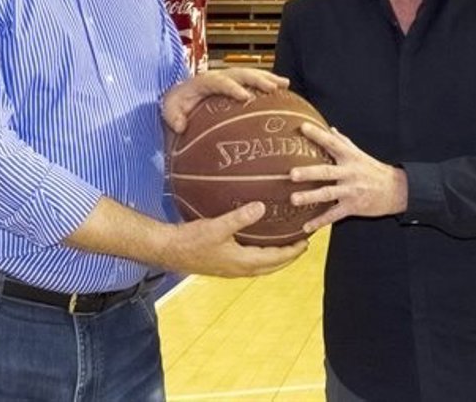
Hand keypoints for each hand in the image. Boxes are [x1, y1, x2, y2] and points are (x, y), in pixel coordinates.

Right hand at [160, 202, 306, 276]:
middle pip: (272, 265)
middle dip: (289, 256)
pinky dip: (261, 253)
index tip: (307, 241)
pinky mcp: (224, 264)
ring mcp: (232, 268)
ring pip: (262, 265)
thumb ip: (240, 217)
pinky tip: (257, 240)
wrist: (168, 251)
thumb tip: (262, 206)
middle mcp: (240, 269)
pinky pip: (251, 261)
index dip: (293, 251)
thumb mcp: (217, 227)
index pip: (276, 259)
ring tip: (286, 243)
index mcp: (243, 262)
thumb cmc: (191, 241)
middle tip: (302, 244)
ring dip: (276, 256)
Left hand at [162, 67, 288, 132]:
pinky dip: (268, 84)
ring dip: (268, 78)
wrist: (176, 96)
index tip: (245, 97)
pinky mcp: (234, 84)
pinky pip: (252, 82)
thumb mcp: (168, 111)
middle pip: (240, 73)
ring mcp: (227, 78)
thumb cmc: (174, 105)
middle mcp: (218, 76)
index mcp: (203, 82)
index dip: (232, 88)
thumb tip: (180, 126)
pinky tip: (284, 92)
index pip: (220, 82)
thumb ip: (172, 117)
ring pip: (250, 74)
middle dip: (257, 79)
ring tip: (285, 84)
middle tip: (272, 88)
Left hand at [289, 122, 407, 233]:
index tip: (302, 127)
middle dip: (309, 173)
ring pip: (328, 194)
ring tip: (294, 199)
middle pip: (326, 172)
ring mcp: (351, 191)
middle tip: (292, 174)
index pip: (332, 143)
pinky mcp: (353, 207)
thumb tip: (329, 129)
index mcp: (350, 157)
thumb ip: (343, 142)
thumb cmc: (374, 170)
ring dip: (310, 197)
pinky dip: (320, 221)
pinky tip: (306, 226)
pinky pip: (334, 215)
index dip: (317, 134)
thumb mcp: (360, 154)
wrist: (396, 190)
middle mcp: (349, 173)